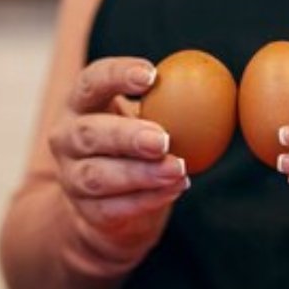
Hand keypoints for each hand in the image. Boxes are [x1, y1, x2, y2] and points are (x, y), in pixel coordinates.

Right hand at [47, 57, 188, 259]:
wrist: (115, 202)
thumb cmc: (136, 144)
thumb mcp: (147, 116)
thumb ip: (170, 100)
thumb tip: (221, 85)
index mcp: (80, 104)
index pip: (90, 82)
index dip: (116, 76)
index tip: (151, 76)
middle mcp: (66, 138)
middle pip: (88, 133)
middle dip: (126, 136)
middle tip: (162, 139)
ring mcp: (72, 178)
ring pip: (98, 176)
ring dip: (141, 173)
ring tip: (177, 169)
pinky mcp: (87, 212)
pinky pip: (115, 207)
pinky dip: (148, 198)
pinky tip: (176, 187)